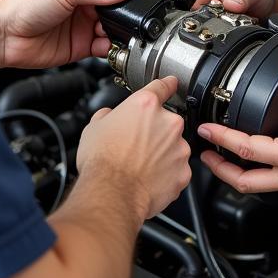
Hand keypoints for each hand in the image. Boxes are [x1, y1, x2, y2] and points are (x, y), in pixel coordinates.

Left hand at [0, 0, 174, 70]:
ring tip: (135, 35)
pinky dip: (115, 49)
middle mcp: (87, 2)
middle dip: (141, 11)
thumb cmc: (23, 4)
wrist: (3, 35)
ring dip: (128, 32)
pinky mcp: (81, 46)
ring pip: (118, 28)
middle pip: (124, 5)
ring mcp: (85, 24)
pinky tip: (117, 48)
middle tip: (157, 17)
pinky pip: (106, 47)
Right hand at [77, 76, 191, 219]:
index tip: (171, 84)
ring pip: (173, 145)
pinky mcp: (183, 172)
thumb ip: (108, 115)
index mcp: (146, 106)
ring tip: (141, 164)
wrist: (112, 193)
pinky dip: (167, 173)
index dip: (167, 84)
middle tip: (136, 144)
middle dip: (155, 130)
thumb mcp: (94, 127)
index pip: (162, 86)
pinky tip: (149, 178)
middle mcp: (168, 123)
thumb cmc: (102, 161)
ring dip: (162, 152)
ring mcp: (178, 148)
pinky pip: (177, 168)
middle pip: (167, 121)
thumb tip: (109, 116)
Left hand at [197, 46, 277, 208]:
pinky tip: (265, 164)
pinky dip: (263, 178)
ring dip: (241, 174)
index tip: (206, 129)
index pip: (248, 149)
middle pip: (245, 181)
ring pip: (262, 188)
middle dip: (219, 169)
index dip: (222, 138)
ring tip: (228, 159)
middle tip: (203, 155)